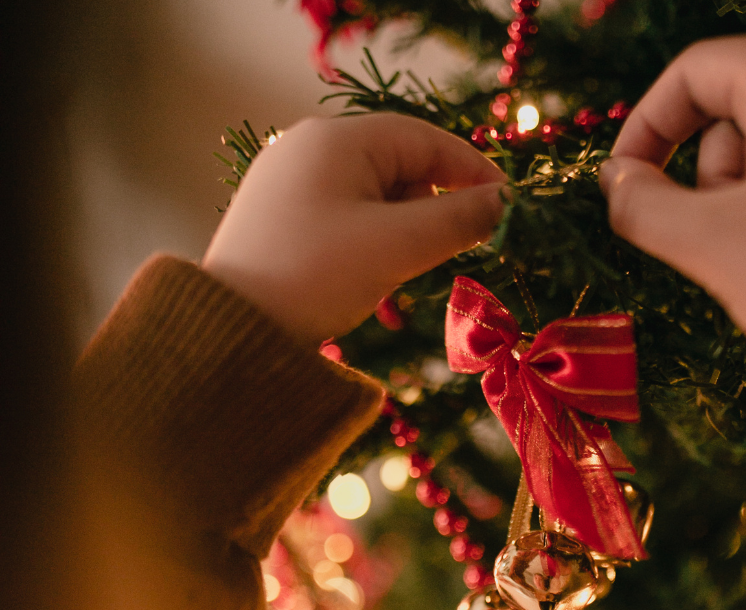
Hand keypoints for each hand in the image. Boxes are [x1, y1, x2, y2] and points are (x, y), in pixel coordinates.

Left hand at [203, 114, 505, 343]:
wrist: (233, 330)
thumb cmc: (317, 276)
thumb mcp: (398, 246)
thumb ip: (459, 220)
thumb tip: (506, 204)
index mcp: (337, 139)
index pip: (426, 139)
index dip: (473, 171)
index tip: (509, 207)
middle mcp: (309, 149)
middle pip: (400, 167)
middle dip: (436, 209)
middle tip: (462, 250)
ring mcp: (290, 183)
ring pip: (375, 198)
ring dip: (406, 235)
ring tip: (410, 277)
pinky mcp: (281, 219)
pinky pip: (346, 219)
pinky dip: (375, 245)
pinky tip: (378, 285)